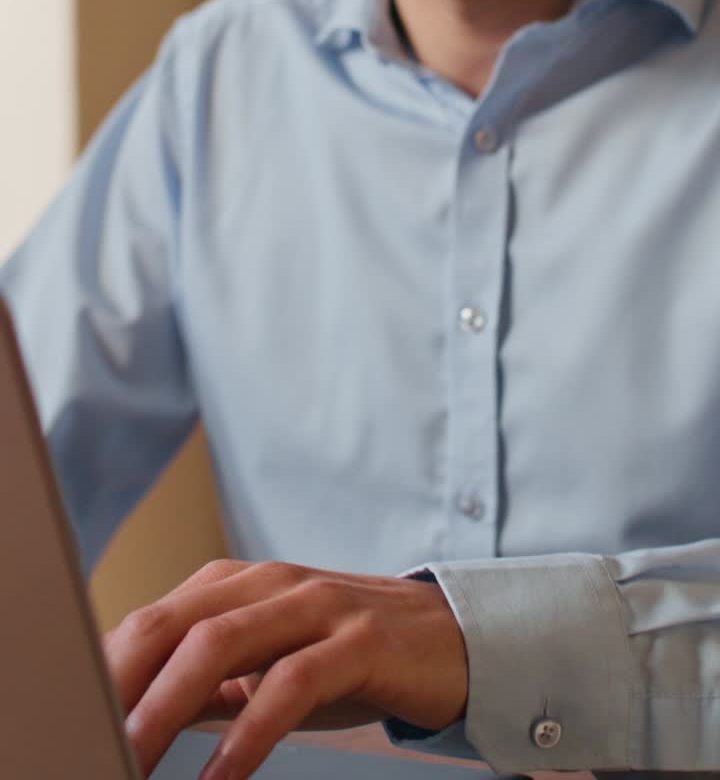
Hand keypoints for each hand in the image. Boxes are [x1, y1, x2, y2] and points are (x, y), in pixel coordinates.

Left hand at [104, 558, 468, 779]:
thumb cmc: (350, 654)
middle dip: (122, 686)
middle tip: (95, 744)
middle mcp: (271, 583)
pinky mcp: (359, 637)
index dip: (107, 671)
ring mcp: (316, 604)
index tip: (78, 720)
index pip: (152, 619)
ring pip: (220, 643)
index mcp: (240, 584)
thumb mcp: (271, 663)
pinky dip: (249, 733)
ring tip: (136, 760)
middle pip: (173, 623)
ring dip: (167, 707)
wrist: (452, 639)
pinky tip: (223, 777)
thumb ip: (211, 680)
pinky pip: (292, 682)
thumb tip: (141, 716)